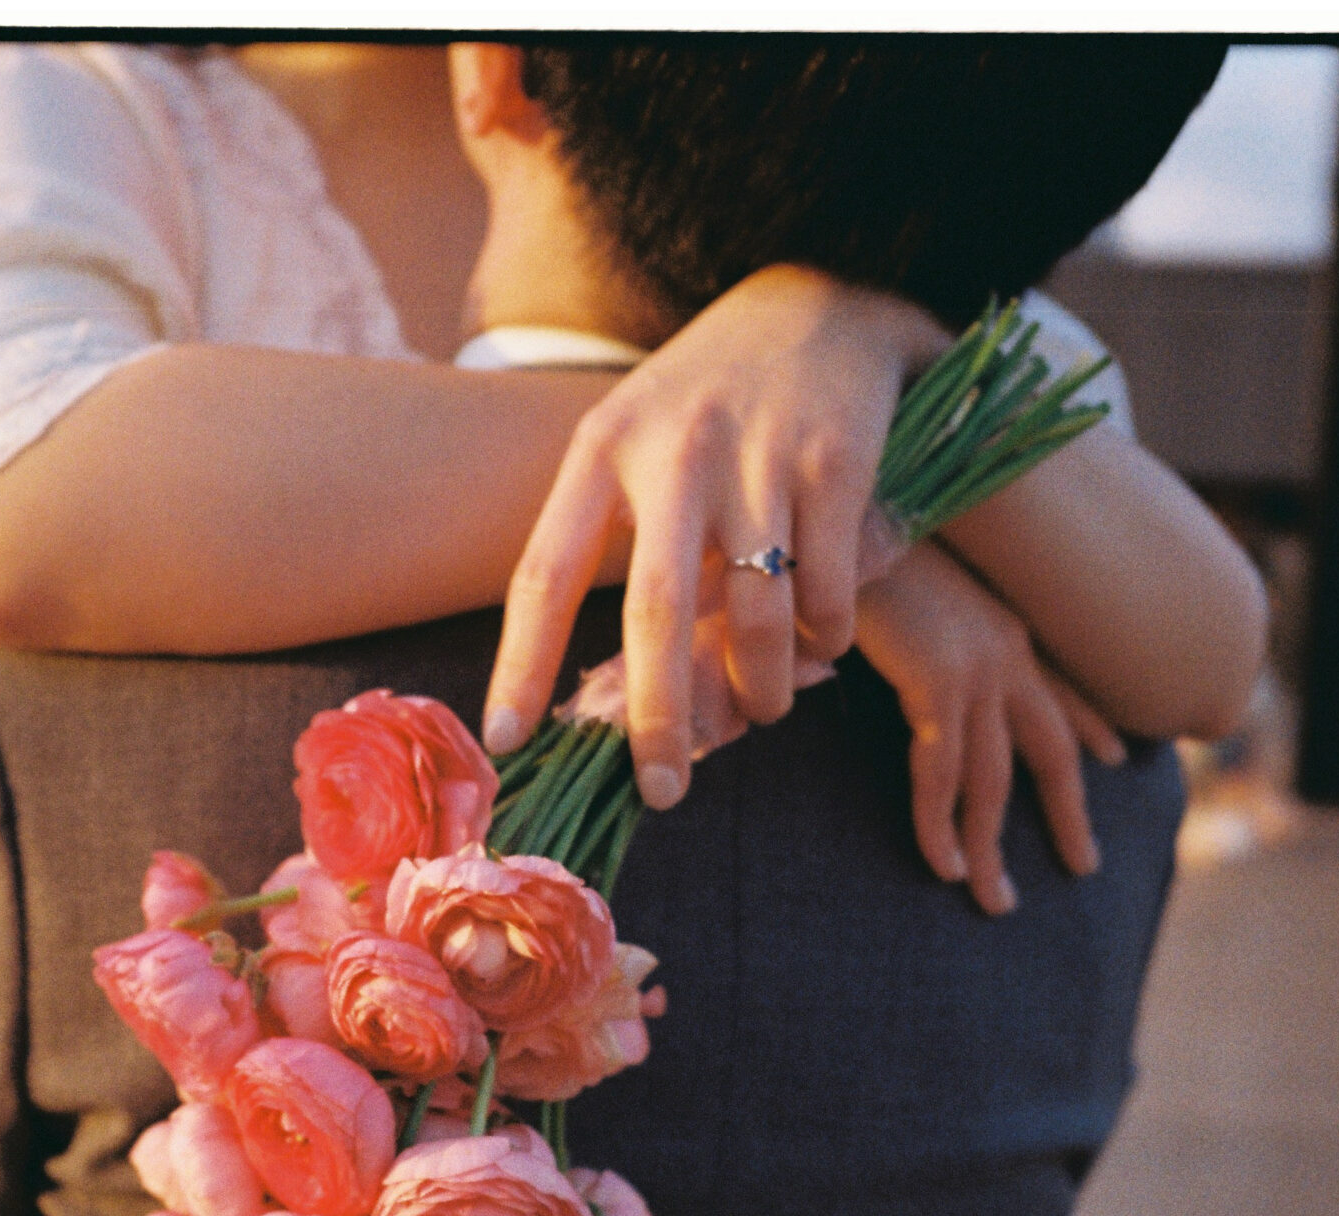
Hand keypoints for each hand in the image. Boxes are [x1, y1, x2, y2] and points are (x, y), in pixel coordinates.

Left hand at [483, 264, 948, 807]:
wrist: (818, 302)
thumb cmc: (709, 400)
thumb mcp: (637, 440)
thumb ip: (617, 539)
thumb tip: (605, 686)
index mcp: (601, 449)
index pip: (542, 573)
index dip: (520, 664)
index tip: (504, 742)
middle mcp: (671, 451)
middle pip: (653, 612)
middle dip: (655, 718)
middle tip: (662, 791)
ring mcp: (755, 454)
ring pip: (757, 614)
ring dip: (765, 685)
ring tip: (768, 708)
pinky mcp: (834, 460)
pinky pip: (827, 588)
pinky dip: (827, 633)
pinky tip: (824, 639)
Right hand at [852, 545, 1125, 914]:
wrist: (834, 508)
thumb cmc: (848, 545)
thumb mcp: (895, 592)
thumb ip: (909, 630)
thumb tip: (888, 652)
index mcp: (998, 623)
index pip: (1058, 684)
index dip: (1089, 723)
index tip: (1114, 755)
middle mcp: (1003, 648)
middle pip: (1051, 749)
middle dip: (1069, 812)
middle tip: (1084, 865)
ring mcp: (978, 667)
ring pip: (995, 780)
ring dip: (992, 847)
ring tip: (994, 901)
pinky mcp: (941, 681)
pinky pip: (943, 775)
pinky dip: (941, 825)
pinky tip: (943, 865)